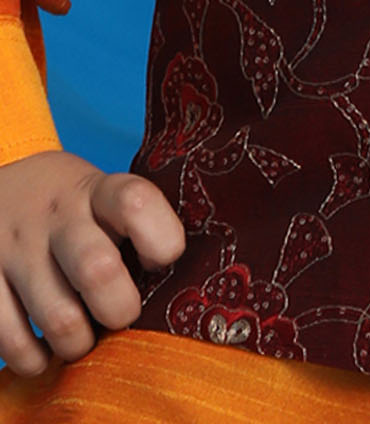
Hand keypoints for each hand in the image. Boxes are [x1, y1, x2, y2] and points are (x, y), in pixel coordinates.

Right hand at [0, 150, 185, 375]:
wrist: (0, 183)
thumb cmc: (72, 205)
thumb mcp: (102, 196)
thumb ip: (135, 228)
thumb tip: (181, 287)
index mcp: (96, 190)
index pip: (135, 201)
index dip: (160, 237)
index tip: (164, 258)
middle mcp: (55, 216)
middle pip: (97, 268)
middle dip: (120, 308)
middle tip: (122, 314)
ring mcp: (15, 248)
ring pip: (58, 316)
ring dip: (79, 342)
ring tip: (84, 337)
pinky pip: (11, 339)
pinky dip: (35, 358)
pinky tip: (45, 348)